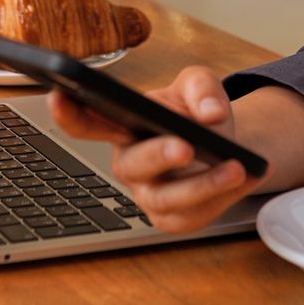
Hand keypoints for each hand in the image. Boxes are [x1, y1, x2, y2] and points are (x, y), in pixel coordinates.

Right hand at [46, 65, 262, 233]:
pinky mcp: (172, 218)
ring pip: (166, 199)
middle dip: (157, 155)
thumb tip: (208, 114)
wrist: (228, 144)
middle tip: (184, 146)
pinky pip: (193, 215)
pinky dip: (222, 196)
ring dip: (203, 184)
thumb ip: (202, 88)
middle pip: (131, 166)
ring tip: (235, 167)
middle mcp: (128, 163)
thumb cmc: (197, 113)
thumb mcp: (199, 85)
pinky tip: (244, 176)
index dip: (68, 113)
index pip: (85, 122)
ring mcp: (148, 195)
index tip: (59, 95)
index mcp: (121, 125)